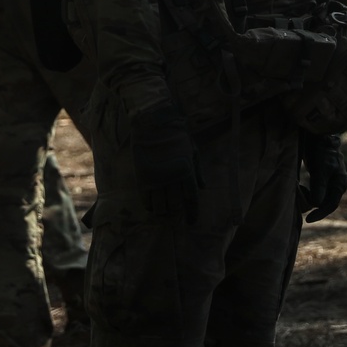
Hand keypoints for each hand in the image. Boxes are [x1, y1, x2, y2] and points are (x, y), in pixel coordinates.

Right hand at [129, 102, 199, 222]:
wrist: (154, 124)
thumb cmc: (177, 136)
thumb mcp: (193, 151)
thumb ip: (198, 171)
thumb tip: (203, 188)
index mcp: (187, 171)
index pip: (191, 199)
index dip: (192, 213)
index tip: (191, 222)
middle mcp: (172, 178)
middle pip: (175, 205)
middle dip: (176, 213)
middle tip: (175, 217)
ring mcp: (156, 178)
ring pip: (159, 205)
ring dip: (162, 212)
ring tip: (163, 214)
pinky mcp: (143, 176)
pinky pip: (145, 198)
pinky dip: (149, 205)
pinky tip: (151, 207)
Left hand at [301, 133, 346, 221]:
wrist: (319, 136)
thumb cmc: (322, 149)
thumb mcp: (321, 167)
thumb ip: (319, 185)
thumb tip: (317, 204)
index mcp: (341, 183)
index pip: (331, 204)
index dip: (320, 214)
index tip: (308, 219)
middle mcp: (338, 185)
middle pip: (325, 204)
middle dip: (311, 205)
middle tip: (297, 200)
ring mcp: (331, 183)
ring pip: (319, 199)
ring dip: (308, 198)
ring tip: (297, 189)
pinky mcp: (323, 180)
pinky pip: (316, 193)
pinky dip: (307, 193)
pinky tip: (300, 187)